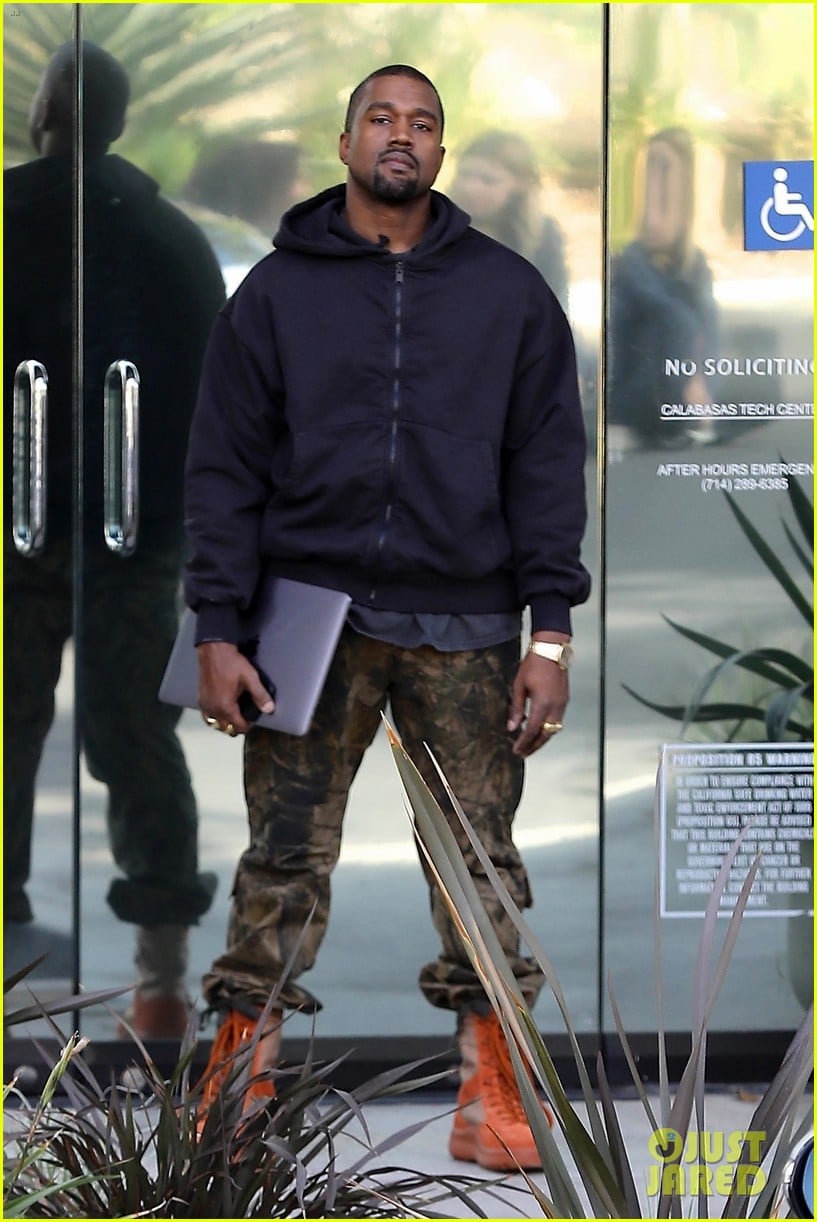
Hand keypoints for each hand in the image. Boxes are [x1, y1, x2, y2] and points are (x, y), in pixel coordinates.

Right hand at [197, 641, 274, 735]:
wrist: (214, 651)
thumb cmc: (232, 663)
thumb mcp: (250, 678)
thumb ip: (260, 695)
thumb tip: (270, 709)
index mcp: (226, 707)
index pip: (239, 727)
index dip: (249, 725)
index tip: (254, 718)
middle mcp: (213, 710)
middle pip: (227, 728)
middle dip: (237, 726)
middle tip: (246, 716)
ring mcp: (205, 706)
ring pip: (216, 724)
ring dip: (226, 723)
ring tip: (235, 714)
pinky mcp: (200, 700)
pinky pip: (208, 717)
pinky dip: (215, 717)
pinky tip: (222, 709)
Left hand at [507, 638, 568, 757]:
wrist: (551, 650)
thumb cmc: (533, 665)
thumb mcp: (519, 686)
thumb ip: (516, 708)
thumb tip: (512, 727)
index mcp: (543, 704)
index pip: (532, 730)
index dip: (524, 742)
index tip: (516, 750)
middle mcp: (556, 707)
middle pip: (546, 734)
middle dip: (535, 746)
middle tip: (523, 753)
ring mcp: (562, 703)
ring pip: (554, 729)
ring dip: (542, 738)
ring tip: (530, 744)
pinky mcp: (564, 699)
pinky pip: (557, 720)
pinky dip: (548, 728)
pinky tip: (538, 727)